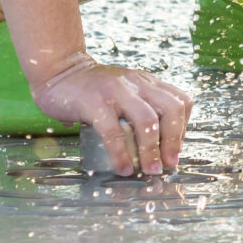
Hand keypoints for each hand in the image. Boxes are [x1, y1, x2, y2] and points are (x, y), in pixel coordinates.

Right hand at [32, 58, 191, 175]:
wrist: (59, 72)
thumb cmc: (93, 89)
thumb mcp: (124, 91)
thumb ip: (139, 107)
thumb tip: (156, 149)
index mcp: (147, 82)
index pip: (181, 101)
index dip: (183, 128)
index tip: (174, 150)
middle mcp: (137, 84)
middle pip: (171, 109)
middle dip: (174, 141)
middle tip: (168, 164)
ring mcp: (116, 91)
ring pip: (147, 120)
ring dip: (151, 150)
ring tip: (149, 170)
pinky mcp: (94, 102)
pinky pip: (113, 131)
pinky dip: (121, 154)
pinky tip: (123, 168)